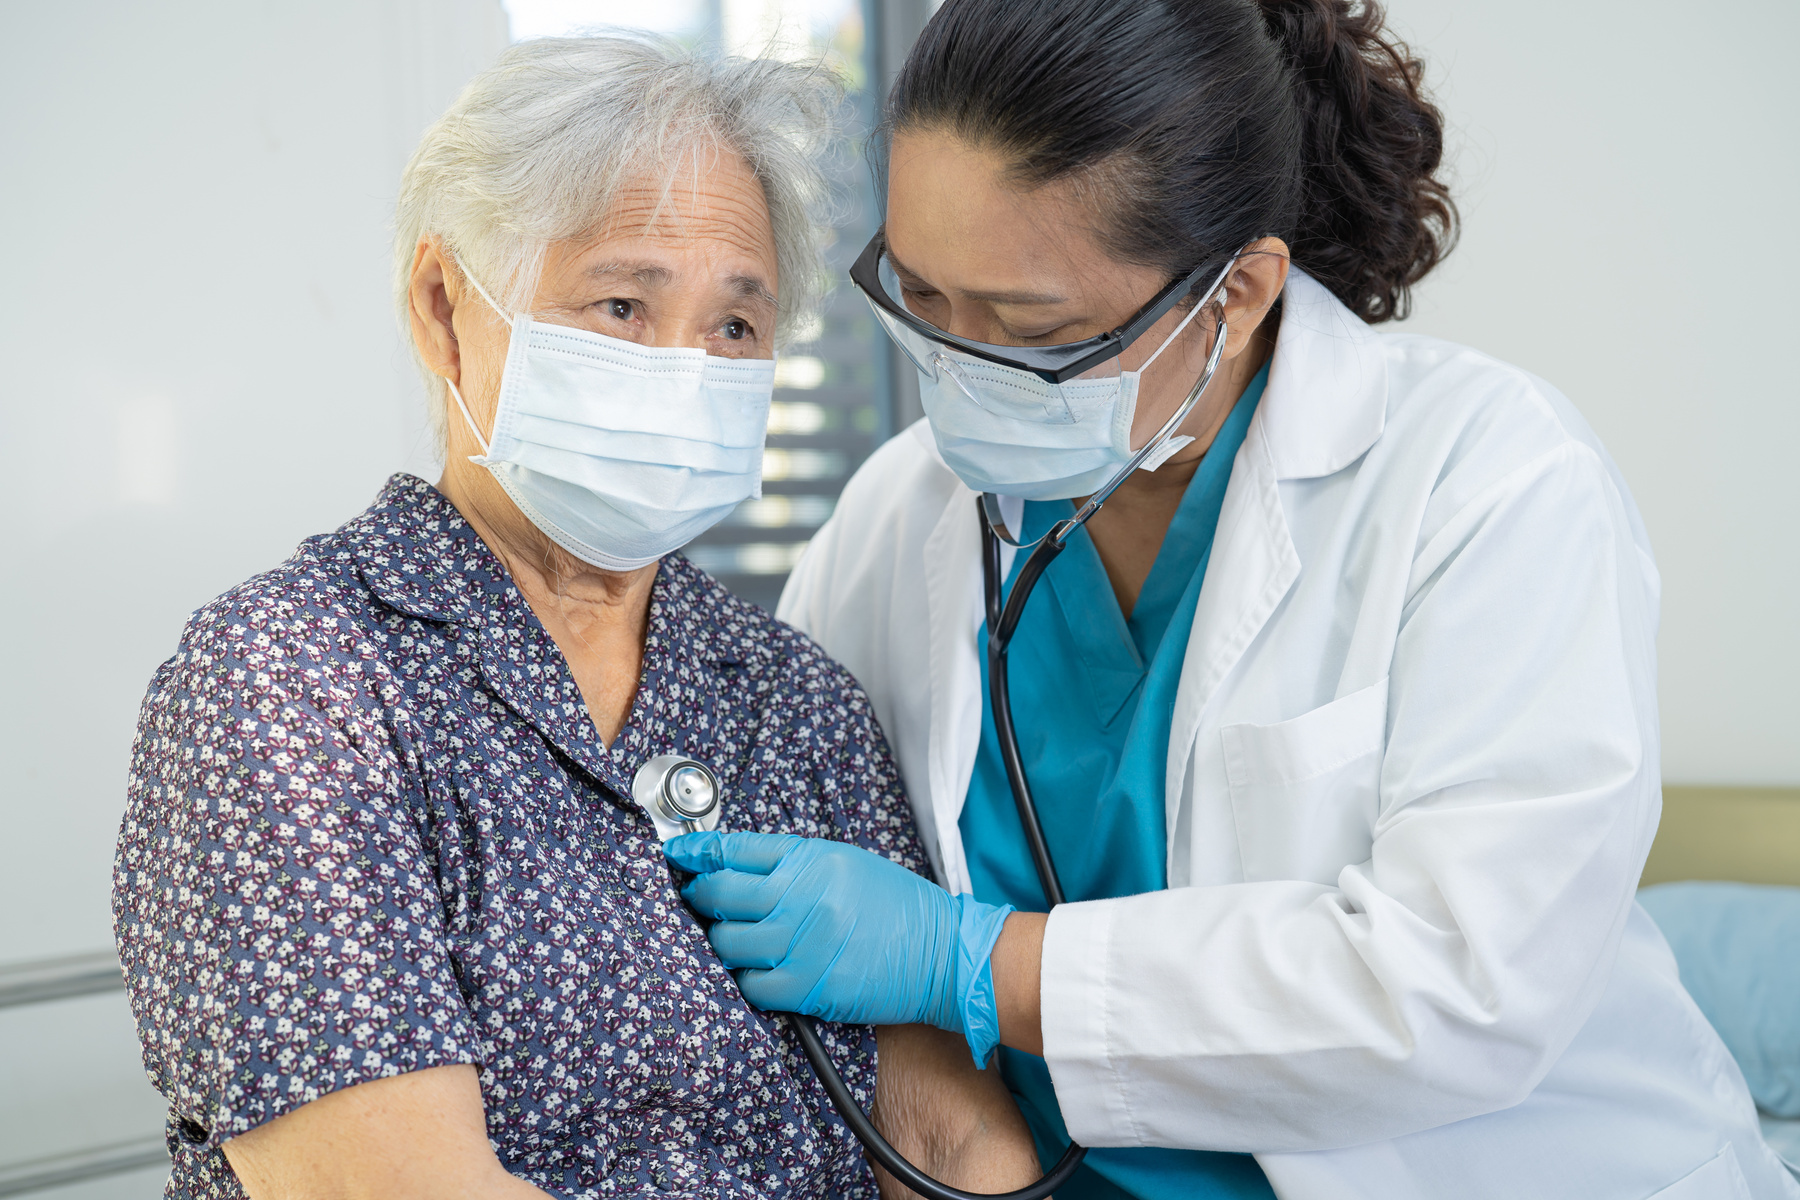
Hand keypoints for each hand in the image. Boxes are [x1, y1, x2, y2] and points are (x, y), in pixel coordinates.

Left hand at [666, 832, 1012, 1062]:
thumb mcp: (845, 863)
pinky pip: (751, 985)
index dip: (698, 853)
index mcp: (813, 860)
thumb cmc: (896, 906)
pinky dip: (747, 977)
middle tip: (697, 898)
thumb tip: (734, 863)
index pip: (736, 850)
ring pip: (727, 943)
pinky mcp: (809, 988)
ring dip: (721, 940)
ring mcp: (804, 945)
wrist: (942, 953)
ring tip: (732, 937)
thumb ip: (792, 862)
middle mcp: (804, 898)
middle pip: (720, 895)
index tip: (680, 856)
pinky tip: (759, 969)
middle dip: (698, 896)